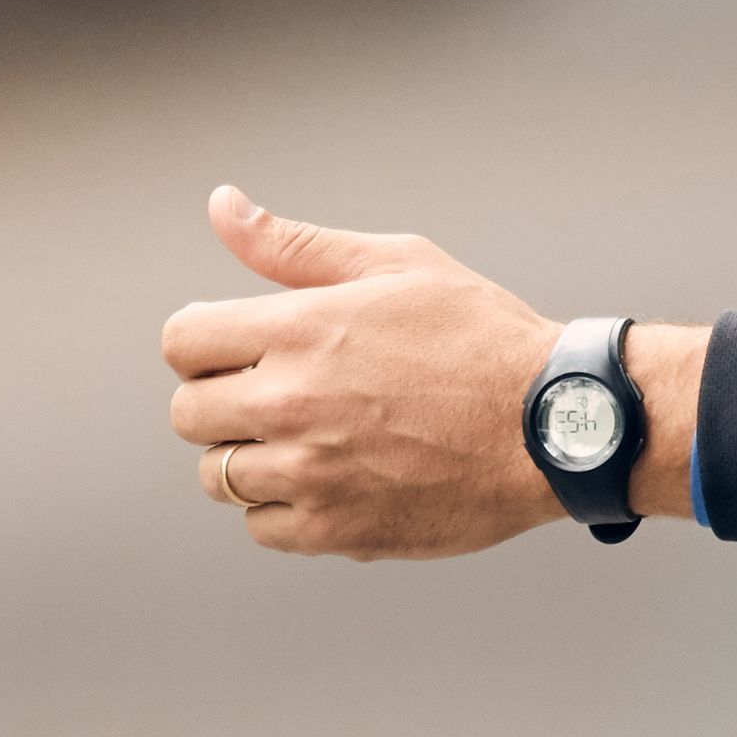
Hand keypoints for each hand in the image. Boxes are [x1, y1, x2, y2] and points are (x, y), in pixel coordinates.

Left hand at [161, 187, 682, 557]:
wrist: (554, 426)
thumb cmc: (483, 338)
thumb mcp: (395, 264)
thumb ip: (294, 244)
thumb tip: (222, 206)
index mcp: (300, 329)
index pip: (182, 341)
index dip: (206, 342)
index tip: (240, 349)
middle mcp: (292, 403)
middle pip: (188, 415)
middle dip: (222, 400)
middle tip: (279, 395)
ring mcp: (311, 474)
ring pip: (219, 478)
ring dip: (249, 457)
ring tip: (309, 441)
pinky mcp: (337, 530)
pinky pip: (263, 528)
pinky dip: (284, 509)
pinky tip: (331, 480)